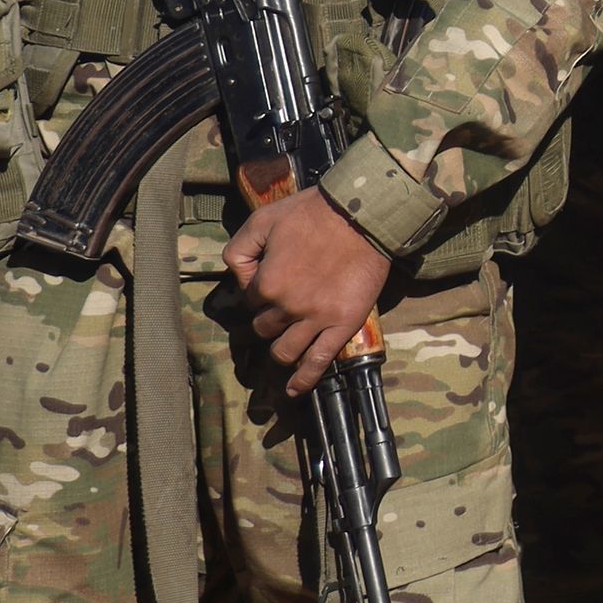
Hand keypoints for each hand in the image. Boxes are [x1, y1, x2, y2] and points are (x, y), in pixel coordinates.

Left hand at [223, 186, 392, 395]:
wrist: (363, 215)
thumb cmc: (312, 213)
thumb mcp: (262, 219)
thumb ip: (239, 250)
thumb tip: (240, 279)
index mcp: (266, 283)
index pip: (250, 302)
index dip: (259, 293)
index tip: (273, 282)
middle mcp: (287, 307)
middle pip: (265, 329)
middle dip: (269, 320)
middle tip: (283, 309)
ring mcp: (316, 319)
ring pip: (285, 352)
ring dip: (280, 351)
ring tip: (285, 347)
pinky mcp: (342, 326)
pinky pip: (317, 361)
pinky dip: (303, 380)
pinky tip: (294, 390)